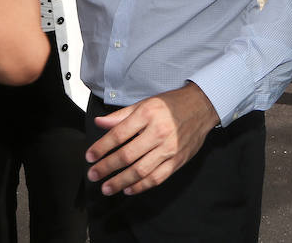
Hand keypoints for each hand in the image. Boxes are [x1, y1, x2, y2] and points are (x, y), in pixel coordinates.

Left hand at [85, 83, 218, 195]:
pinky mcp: (177, 161)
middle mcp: (158, 132)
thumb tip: (100, 123)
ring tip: (106, 187)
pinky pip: (157, 178)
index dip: (101, 147)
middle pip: (127, 155)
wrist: (202, 107)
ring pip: (140, 170)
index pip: (118, 134)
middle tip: (93, 175)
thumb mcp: (144, 103)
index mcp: (147, 114)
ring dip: (120, 181)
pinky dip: (141, 186)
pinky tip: (128, 189)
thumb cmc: (172, 104)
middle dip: (107, 167)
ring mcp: (169, 148)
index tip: (90, 156)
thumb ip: (121, 116)